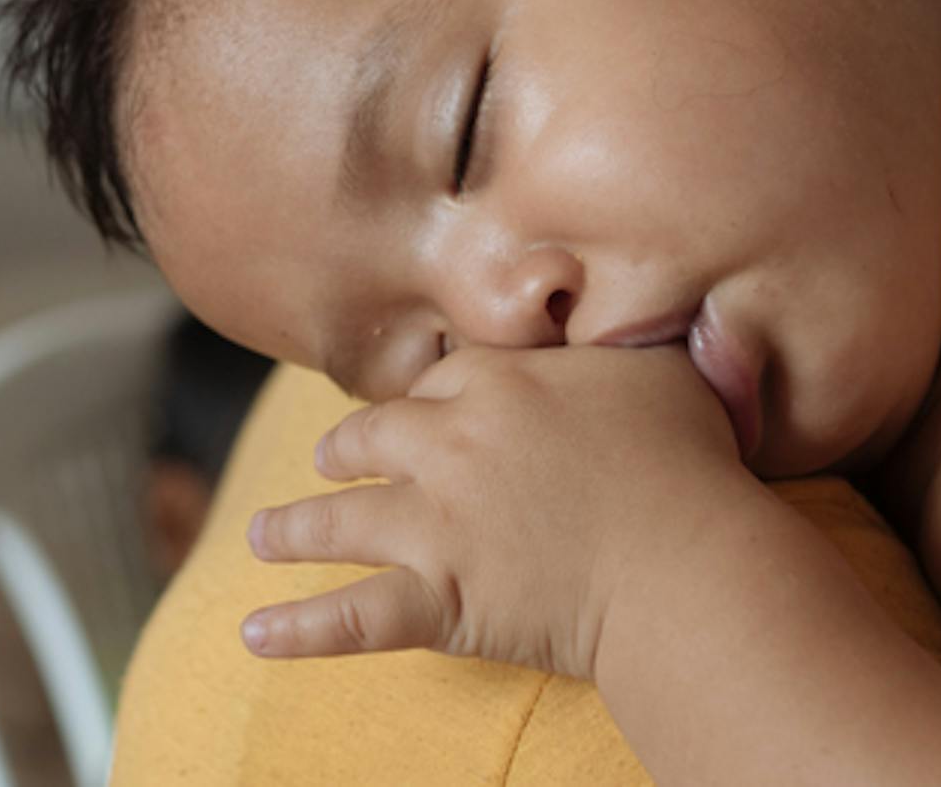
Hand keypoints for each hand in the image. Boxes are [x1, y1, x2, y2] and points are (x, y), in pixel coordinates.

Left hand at [243, 344, 752, 679]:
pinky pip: (352, 616)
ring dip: (294, 529)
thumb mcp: (661, 367)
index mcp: (497, 381)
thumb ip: (628, 335)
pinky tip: (253, 634)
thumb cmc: (686, 463)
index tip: (419, 411)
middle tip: (327, 462)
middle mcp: (450, 443)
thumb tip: (632, 305)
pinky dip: (299, 630)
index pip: (440, 378)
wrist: (680, 560)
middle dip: (345, 452)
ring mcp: (435, 524)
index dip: (426, 399)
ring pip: (343, 521)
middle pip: (373, 440)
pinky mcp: (438, 598)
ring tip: (260, 535)